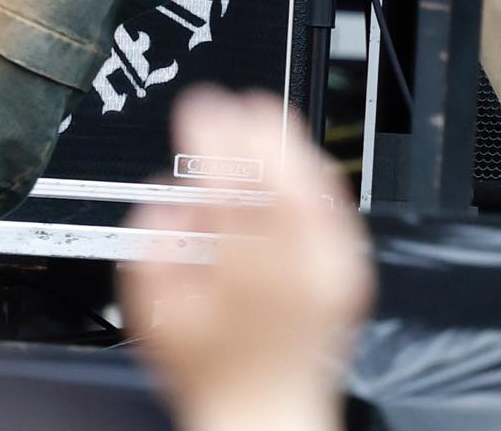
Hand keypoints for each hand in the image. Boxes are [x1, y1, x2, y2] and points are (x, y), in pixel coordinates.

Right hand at [120, 87, 373, 430]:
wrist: (266, 415)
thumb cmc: (212, 373)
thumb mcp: (156, 317)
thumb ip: (149, 249)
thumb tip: (164, 200)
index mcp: (246, 273)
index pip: (229, 184)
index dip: (211, 136)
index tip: (197, 107)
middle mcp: (296, 266)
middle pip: (279, 174)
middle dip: (251, 128)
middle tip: (229, 101)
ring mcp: (330, 268)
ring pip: (313, 183)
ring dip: (284, 142)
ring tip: (259, 116)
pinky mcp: (350, 272)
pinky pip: (337, 205)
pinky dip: (314, 173)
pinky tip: (296, 158)